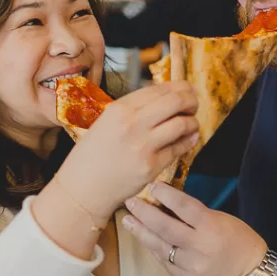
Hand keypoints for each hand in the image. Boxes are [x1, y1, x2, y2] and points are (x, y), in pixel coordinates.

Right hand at [54, 82, 198, 219]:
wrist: (83, 188)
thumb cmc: (92, 155)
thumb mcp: (106, 122)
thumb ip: (133, 110)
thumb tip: (165, 98)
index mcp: (119, 109)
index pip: (159, 89)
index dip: (180, 87)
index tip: (188, 90)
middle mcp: (132, 123)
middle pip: (176, 101)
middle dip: (191, 100)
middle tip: (194, 105)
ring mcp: (143, 146)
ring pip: (182, 124)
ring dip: (192, 122)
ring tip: (191, 124)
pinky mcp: (151, 166)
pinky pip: (178, 149)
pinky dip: (188, 141)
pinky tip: (189, 139)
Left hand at [123, 182, 265, 275]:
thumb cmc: (242, 243)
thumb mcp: (224, 221)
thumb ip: (198, 215)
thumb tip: (171, 205)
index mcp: (211, 227)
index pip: (183, 206)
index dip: (165, 194)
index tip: (151, 185)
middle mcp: (198, 246)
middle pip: (164, 226)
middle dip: (144, 212)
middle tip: (130, 202)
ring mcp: (190, 265)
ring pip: (160, 246)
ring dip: (141, 232)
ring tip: (128, 221)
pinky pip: (165, 262)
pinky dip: (154, 249)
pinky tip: (145, 240)